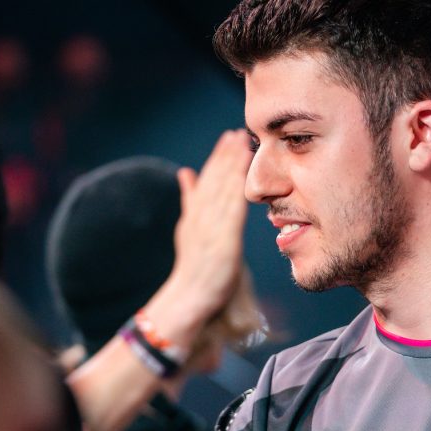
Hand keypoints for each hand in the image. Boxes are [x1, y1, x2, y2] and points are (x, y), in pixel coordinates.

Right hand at [159, 129, 252, 319]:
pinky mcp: (223, 245)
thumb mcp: (190, 228)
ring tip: (243, 146)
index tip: (230, 136)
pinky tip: (245, 179)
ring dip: (232, 168)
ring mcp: (210, 231)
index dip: (219, 157)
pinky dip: (236, 194)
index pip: (208, 179)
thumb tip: (186, 172)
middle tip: (239, 132)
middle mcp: (201, 219)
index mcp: (195, 214)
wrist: (189, 298)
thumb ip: (190, 200)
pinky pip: (230, 214)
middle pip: (215, 181)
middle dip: (227, 156)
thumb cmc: (196, 266)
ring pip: (222, 192)